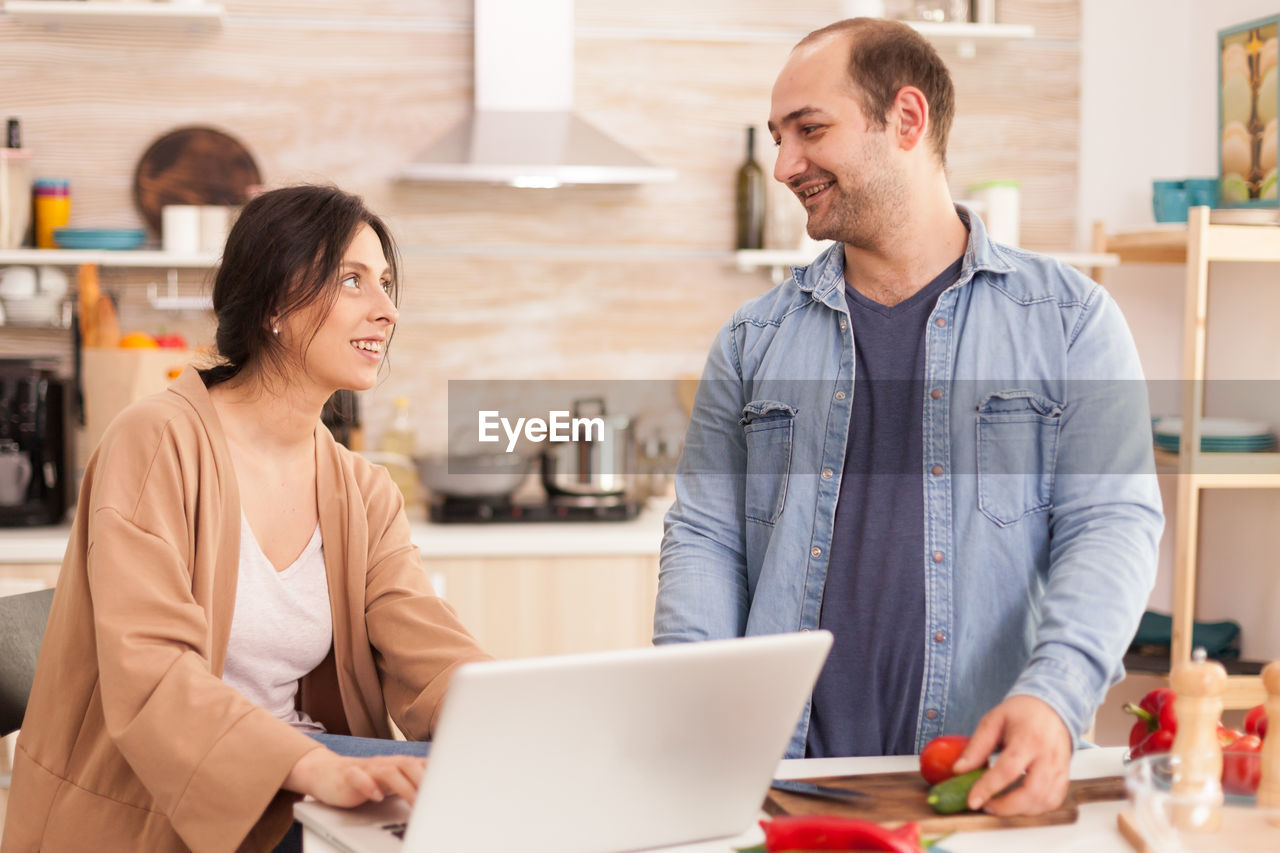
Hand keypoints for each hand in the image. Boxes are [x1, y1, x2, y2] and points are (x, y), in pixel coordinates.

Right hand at [284, 747, 425, 807]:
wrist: (325, 773)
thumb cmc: (363, 779)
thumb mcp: (389, 782)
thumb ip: (410, 783)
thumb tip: (436, 792)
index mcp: (396, 764)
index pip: (420, 764)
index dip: (435, 774)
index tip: (449, 788)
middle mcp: (384, 763)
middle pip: (408, 765)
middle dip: (423, 781)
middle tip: (434, 799)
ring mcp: (366, 768)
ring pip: (388, 771)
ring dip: (404, 786)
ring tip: (414, 802)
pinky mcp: (348, 776)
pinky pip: (358, 777)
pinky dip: (368, 785)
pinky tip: (376, 796)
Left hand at [949, 694, 1071, 815]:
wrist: (1052, 707)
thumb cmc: (1021, 713)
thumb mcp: (993, 721)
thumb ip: (976, 746)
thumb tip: (959, 769)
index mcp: (1028, 739)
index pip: (1008, 769)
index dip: (988, 788)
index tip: (972, 801)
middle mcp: (1048, 756)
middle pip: (1032, 792)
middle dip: (1006, 807)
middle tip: (986, 806)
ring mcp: (1060, 768)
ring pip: (1045, 802)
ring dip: (1020, 810)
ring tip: (999, 804)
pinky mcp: (1065, 777)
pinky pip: (1053, 801)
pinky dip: (1035, 809)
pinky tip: (1018, 802)